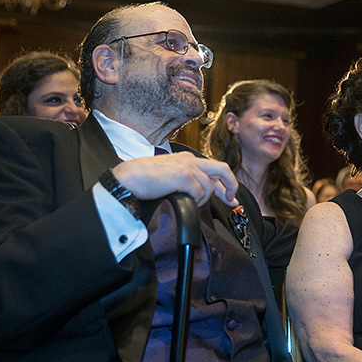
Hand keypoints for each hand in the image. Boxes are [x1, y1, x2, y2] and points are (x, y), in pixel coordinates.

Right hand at [112, 153, 238, 206]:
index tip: (232, 198)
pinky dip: (194, 200)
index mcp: (188, 159)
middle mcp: (191, 160)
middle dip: (231, 186)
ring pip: (209, 187)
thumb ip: (188, 181)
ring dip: (202, 199)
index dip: (228, 184)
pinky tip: (182, 199)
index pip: (215, 169)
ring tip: (188, 201)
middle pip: (223, 170)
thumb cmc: (145, 179)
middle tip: (231, 200)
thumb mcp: (171, 176)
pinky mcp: (184, 176)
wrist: (129, 178)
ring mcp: (188, 167)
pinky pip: (199, 192)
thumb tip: (202, 194)